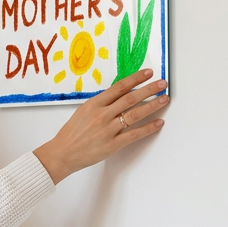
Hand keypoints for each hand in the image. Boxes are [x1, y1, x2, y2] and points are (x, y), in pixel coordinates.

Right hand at [33, 69, 167, 183]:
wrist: (62, 153)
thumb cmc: (71, 133)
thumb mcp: (83, 112)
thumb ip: (100, 104)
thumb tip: (119, 96)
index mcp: (94, 104)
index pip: (119, 87)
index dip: (135, 79)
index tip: (147, 73)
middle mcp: (102, 115)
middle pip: (130, 98)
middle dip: (149, 89)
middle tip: (162, 83)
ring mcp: (108, 130)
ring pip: (135, 114)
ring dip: (152, 106)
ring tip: (164, 99)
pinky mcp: (113, 144)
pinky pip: (134, 134)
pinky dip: (148, 128)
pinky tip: (159, 122)